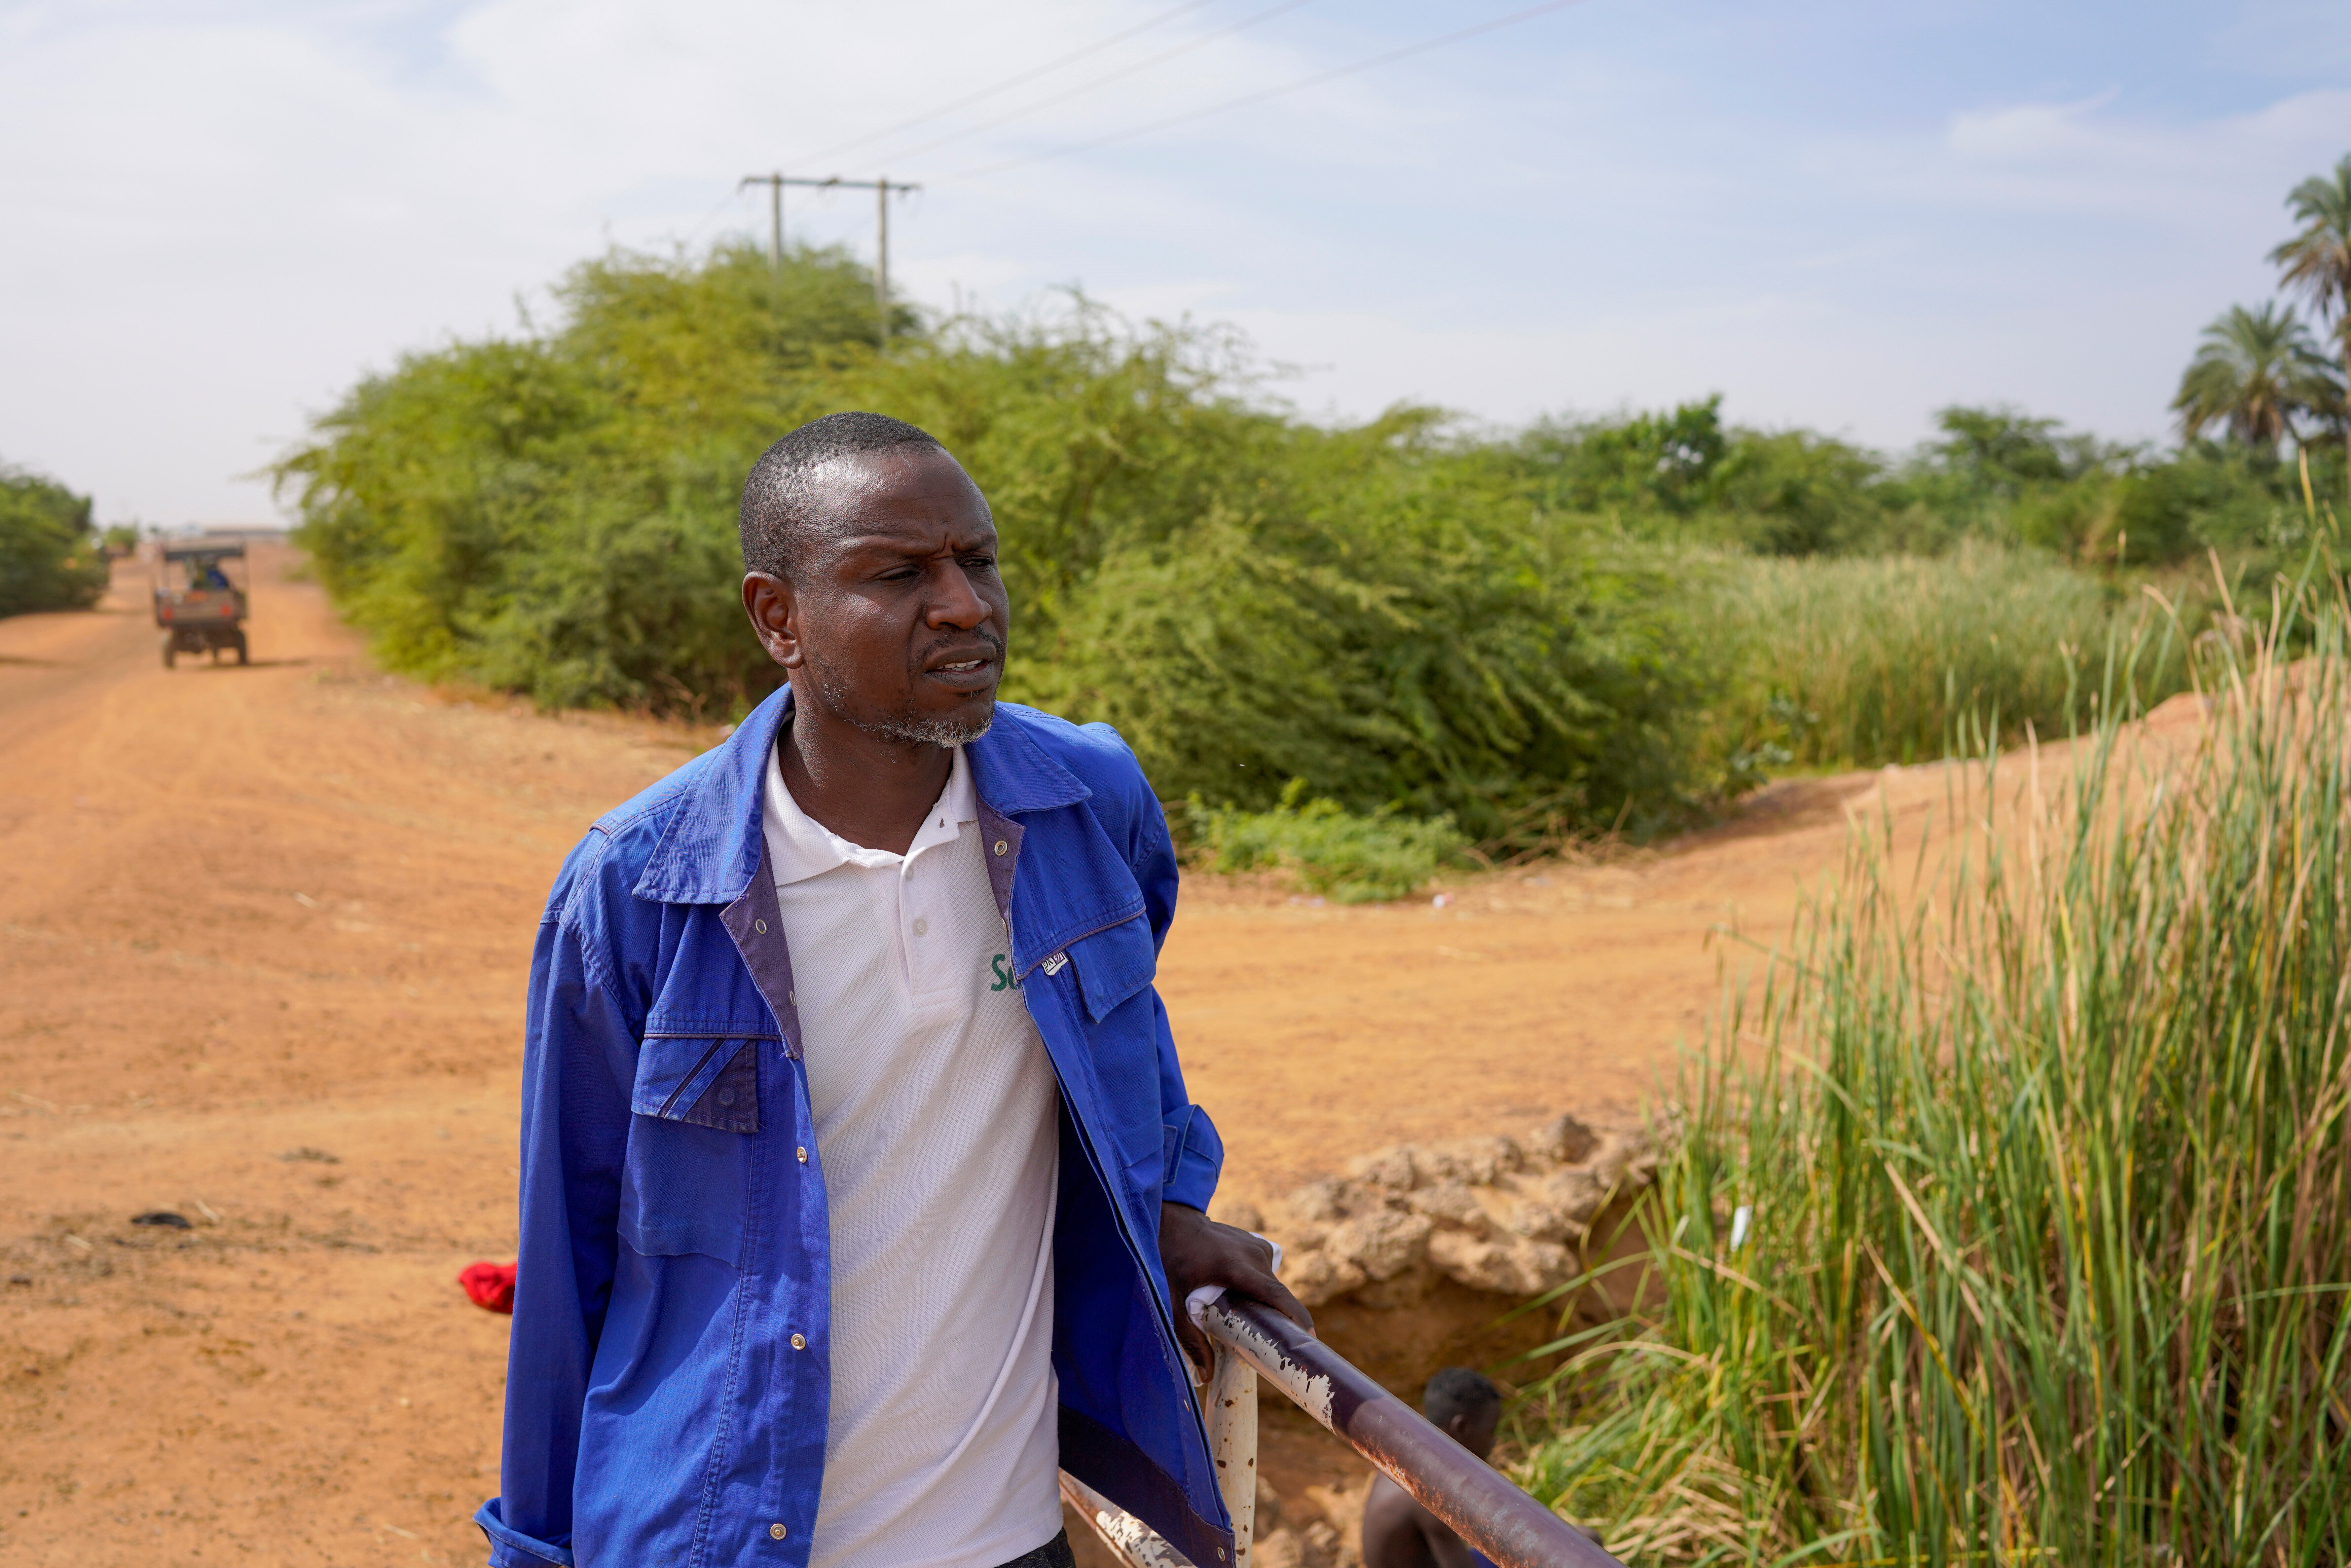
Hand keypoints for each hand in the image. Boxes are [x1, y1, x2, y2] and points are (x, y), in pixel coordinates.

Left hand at [1158, 1201, 1313, 1371]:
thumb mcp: (1176, 1303)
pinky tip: (1245, 1296)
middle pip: (1278, 1295)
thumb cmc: (1176, 1263)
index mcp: (1236, 1269)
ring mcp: (1259, 1247)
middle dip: (1284, 1319)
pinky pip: (1267, 1273)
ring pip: (1273, 1285)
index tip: (1309, 1338)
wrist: (1178, 1223)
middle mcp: (1254, 1256)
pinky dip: (1262, 1289)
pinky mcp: (1260, 1244)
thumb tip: (1206, 1377)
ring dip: (1270, 1304)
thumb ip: (1190, 1339)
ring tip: (1259, 1322)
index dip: (1296, 1316)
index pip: (1276, 1295)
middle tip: (1284, 1346)